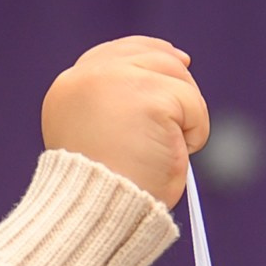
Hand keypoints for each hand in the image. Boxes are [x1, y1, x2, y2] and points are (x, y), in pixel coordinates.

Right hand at [41, 37, 209, 207]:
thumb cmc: (106, 191)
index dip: (153, 53)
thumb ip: (117, 107)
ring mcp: (117, 80)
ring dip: (185, 116)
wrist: (98, 212)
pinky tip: (172, 153)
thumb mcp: (101, 139)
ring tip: (164, 149)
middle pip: (153, 57)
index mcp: (70, 88)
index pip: (117, 53)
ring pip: (177, 78)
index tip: (179, 60)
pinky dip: (195, 133)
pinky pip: (192, 104)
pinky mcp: (149, 96)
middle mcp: (88, 76)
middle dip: (178, 85)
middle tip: (183, 121)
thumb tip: (166, 82)